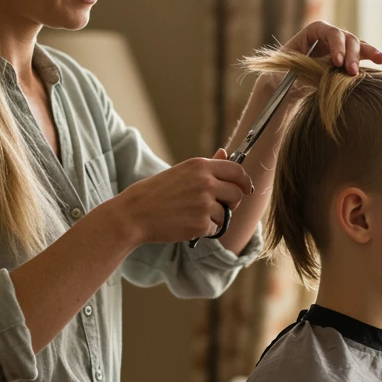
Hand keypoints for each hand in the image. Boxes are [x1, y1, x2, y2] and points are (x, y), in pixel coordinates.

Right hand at [113, 149, 253, 243]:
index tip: (246, 189)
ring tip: (191, 214)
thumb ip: (208, 166)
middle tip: (216, 206)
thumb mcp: (182, 172)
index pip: (237, 171)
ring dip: (214, 218)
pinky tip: (186, 223)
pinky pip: (215, 229)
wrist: (135, 213)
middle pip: (237, 194)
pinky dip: (204, 230)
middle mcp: (206, 182)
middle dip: (231, 202)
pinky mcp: (201, 224)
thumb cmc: (156, 192)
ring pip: (226, 214)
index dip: (245, 181)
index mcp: (201, 166)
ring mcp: (204, 204)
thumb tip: (225, 152)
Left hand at [281, 20, 381, 77]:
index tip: (336, 62)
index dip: (336, 44)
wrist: (283, 86)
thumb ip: (305, 70)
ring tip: (378, 61)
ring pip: (356, 45)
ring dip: (365, 53)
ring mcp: (339, 48)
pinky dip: (370, 56)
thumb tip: (322, 75)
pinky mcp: (345, 60)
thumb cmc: (281, 75)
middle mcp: (328, 37)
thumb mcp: (287, 71)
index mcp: (312, 32)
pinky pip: (360, 56)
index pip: (329, 31)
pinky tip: (381, 60)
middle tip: (350, 71)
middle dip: (351, 53)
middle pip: (346, 38)